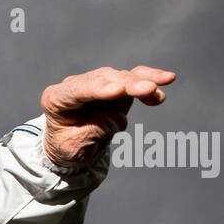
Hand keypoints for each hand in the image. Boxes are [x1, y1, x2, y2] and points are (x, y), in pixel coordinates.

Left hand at [41, 66, 175, 167]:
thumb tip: (118, 118)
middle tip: (149, 89)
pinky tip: (167, 80)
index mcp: (57, 99)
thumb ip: (94, 131)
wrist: (72, 146)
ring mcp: (97, 83)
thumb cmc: (67, 146)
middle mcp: (76, 85)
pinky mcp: (115, 84)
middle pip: (103, 80)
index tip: (118, 91)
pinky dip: (149, 79)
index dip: (99, 89)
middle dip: (127, 84)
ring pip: (121, 76)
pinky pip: (133, 78)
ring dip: (141, 83)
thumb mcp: (74, 147)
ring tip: (157, 92)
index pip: (77, 91)